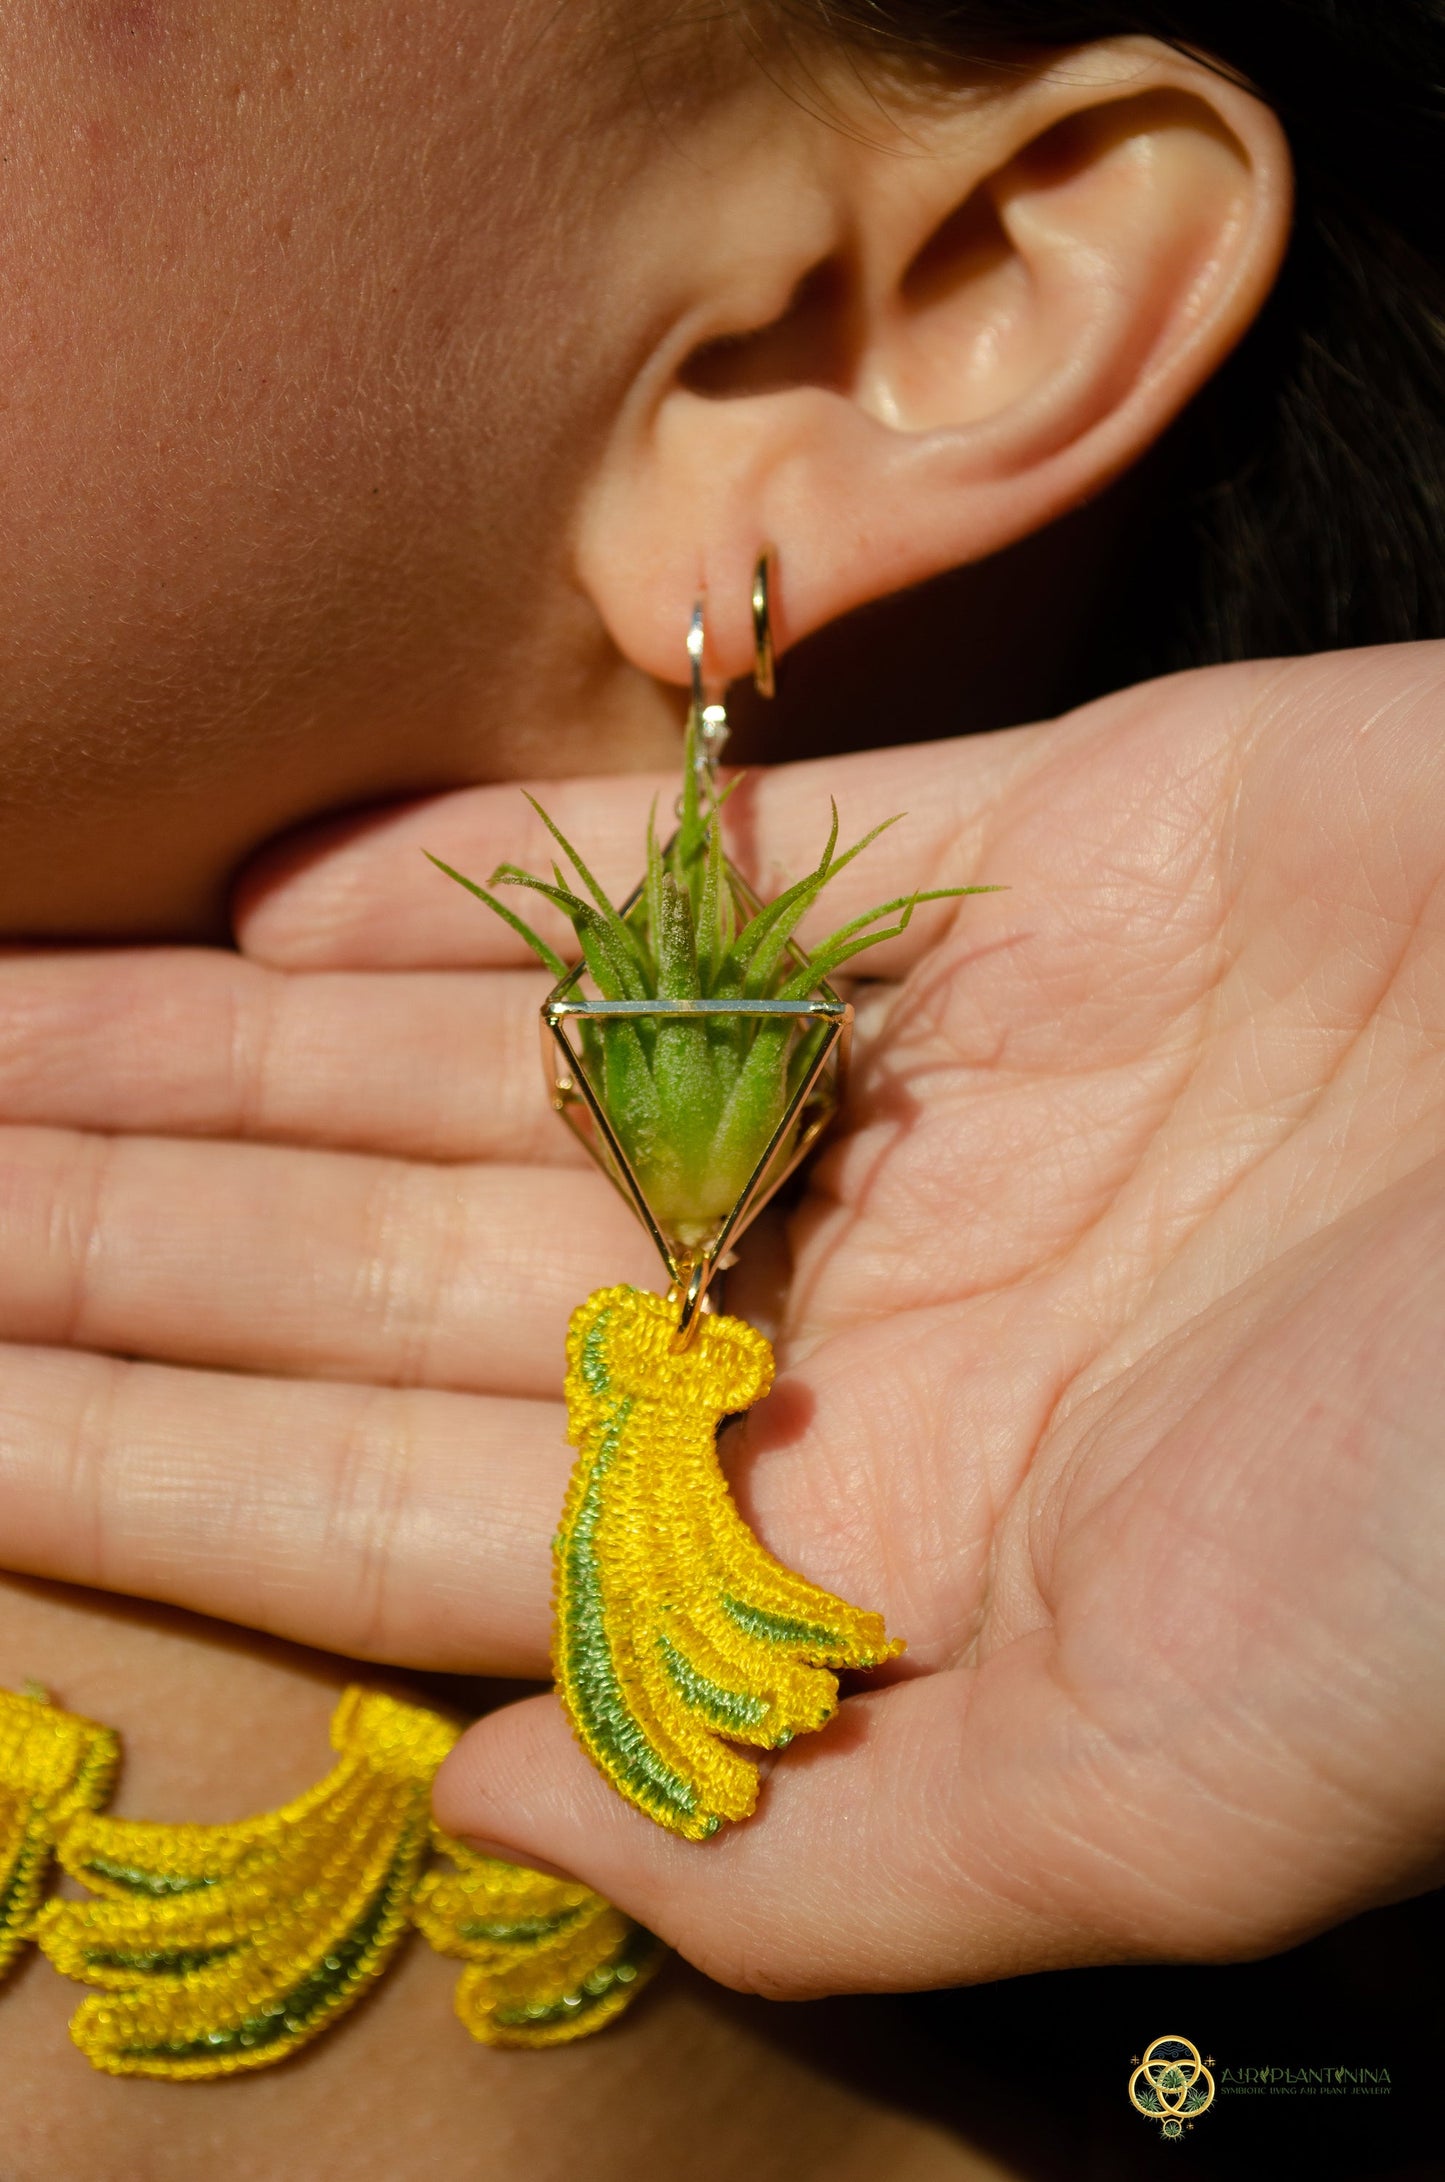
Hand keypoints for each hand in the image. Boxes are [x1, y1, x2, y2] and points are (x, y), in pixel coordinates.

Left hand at [2, 645, 1441, 2000]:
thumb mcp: (1154, 1784)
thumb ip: (809, 1833)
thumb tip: (490, 1802)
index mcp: (839, 1528)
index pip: (384, 1496)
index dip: (135, 1453)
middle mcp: (837, 1297)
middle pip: (372, 1264)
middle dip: (115, 1229)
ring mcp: (907, 1075)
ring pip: (462, 1066)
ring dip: (214, 1054)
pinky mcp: (1007, 867)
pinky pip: (680, 880)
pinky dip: (473, 887)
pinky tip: (264, 911)